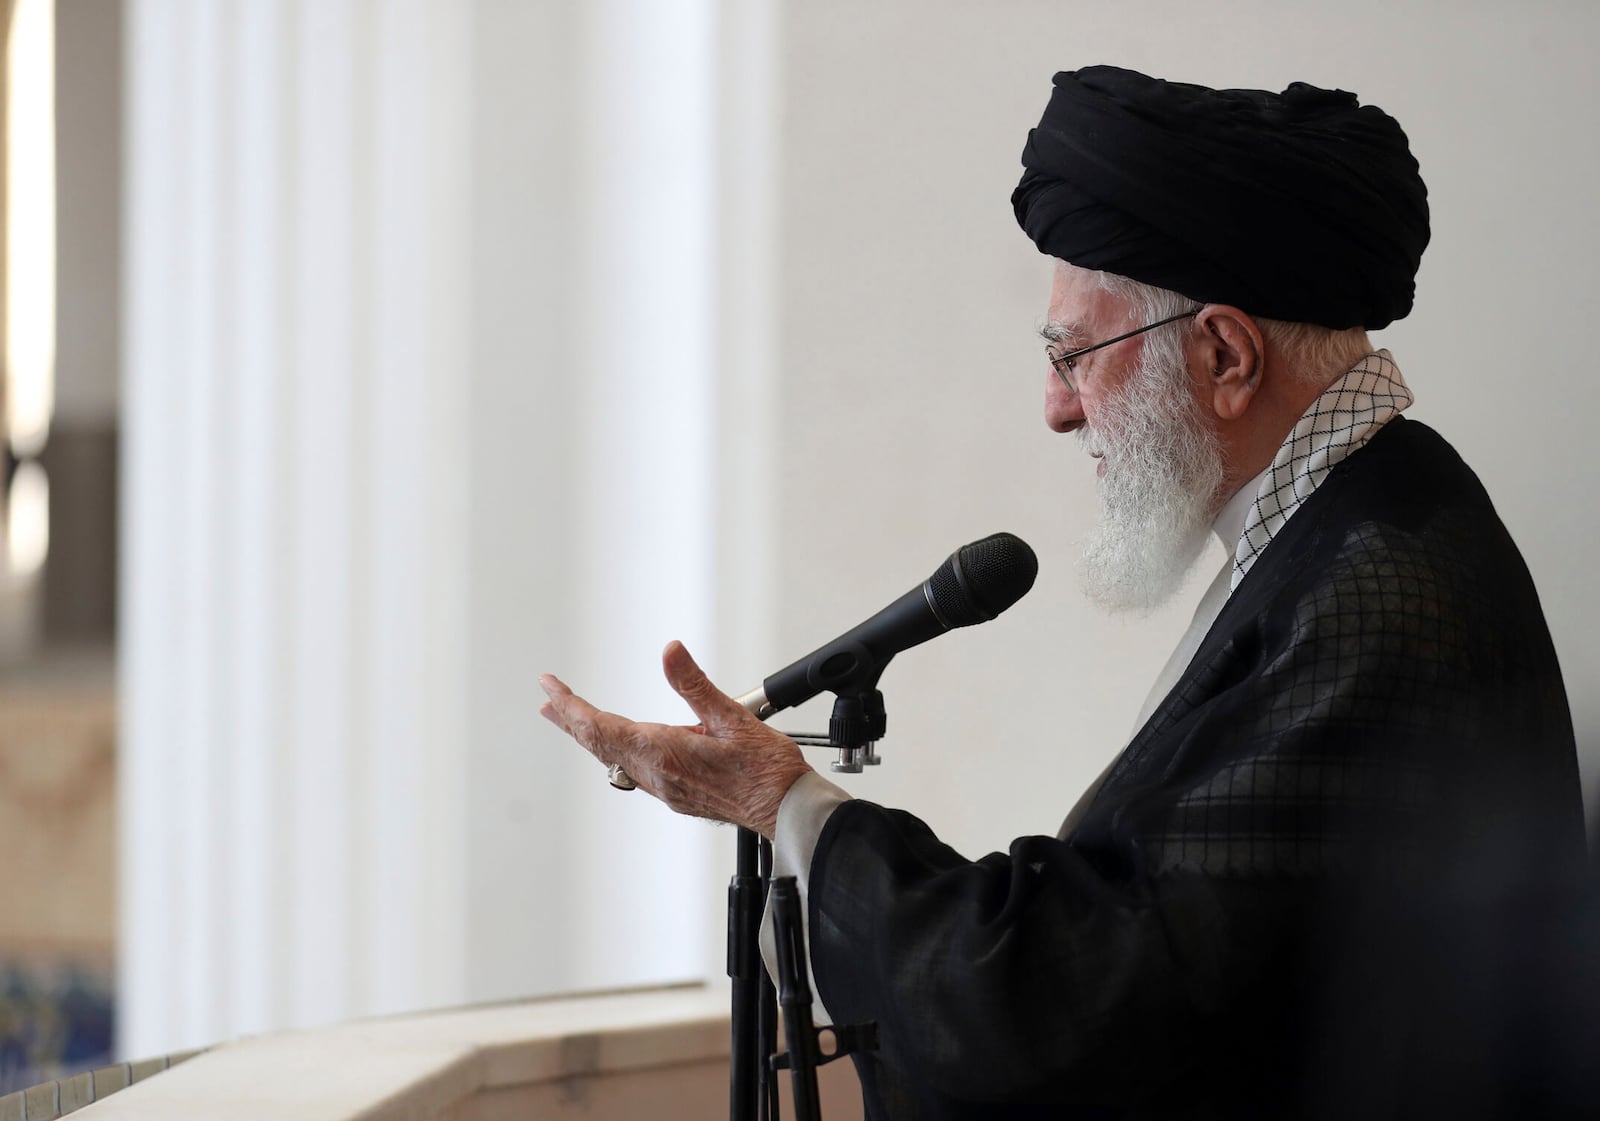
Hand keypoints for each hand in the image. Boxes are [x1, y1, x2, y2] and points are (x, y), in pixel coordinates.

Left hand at [538, 640, 813, 838]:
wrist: (784, 811)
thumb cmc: (766, 770)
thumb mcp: (733, 717)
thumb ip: (695, 684)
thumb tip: (669, 652)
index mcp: (664, 752)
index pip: (601, 726)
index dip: (570, 705)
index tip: (550, 687)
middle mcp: (657, 775)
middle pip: (600, 744)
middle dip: (570, 720)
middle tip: (547, 701)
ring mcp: (664, 788)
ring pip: (613, 759)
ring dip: (589, 736)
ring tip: (571, 720)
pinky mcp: (675, 794)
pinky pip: (632, 770)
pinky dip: (613, 751)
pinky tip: (617, 746)